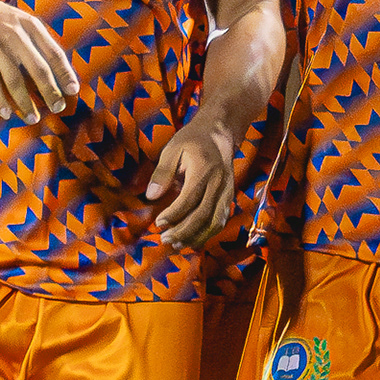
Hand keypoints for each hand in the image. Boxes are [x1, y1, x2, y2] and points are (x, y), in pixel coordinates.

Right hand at [0, 0, 77, 121]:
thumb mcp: (21, 20)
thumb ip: (38, 40)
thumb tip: (58, 67)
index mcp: (31, 26)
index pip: (54, 53)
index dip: (65, 73)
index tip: (73, 90)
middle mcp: (16, 36)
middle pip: (39, 69)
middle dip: (50, 92)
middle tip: (58, 108)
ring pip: (16, 81)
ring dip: (25, 103)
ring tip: (33, 118)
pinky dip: (0, 100)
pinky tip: (7, 113)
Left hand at [146, 112, 239, 244]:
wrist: (219, 134)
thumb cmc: (192, 140)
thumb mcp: (173, 149)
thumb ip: (162, 172)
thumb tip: (151, 196)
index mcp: (204, 170)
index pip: (189, 199)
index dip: (173, 214)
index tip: (158, 223)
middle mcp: (219, 184)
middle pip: (203, 215)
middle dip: (183, 231)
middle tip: (166, 239)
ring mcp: (227, 192)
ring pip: (215, 222)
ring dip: (196, 237)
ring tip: (178, 245)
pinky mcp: (229, 197)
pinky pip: (221, 220)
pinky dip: (208, 234)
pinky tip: (193, 240)